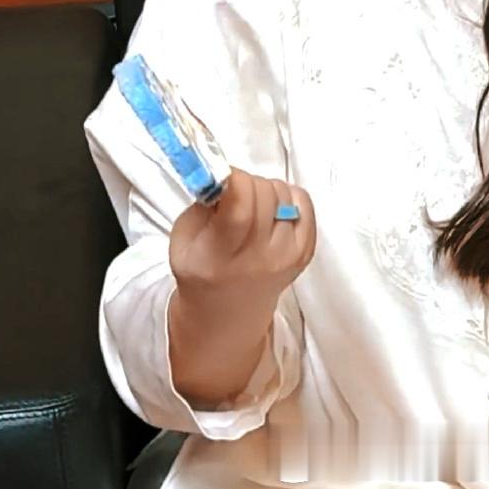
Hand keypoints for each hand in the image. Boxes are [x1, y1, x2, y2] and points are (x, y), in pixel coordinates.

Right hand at [169, 168, 314, 306]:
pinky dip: (289, 198)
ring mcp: (287, 257)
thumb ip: (202, 202)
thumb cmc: (200, 270)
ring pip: (283, 194)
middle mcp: (260, 259)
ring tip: (251, 207)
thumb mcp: (183, 239)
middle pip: (264, 194)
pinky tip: (273, 210)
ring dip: (266, 191)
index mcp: (222, 256)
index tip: (222, 178)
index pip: (241, 205)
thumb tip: (225, 173)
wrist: (227, 315)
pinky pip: (305, 204)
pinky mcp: (304, 254)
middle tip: (233, 195)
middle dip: (246, 183)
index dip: (234, 179)